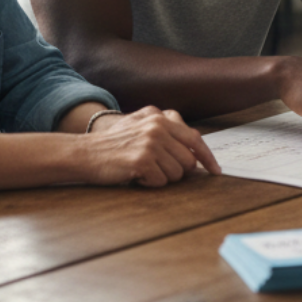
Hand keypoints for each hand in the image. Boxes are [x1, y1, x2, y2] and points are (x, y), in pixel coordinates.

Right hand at [81, 107, 219, 186]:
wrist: (86, 153)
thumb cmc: (114, 143)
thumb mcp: (140, 123)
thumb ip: (166, 127)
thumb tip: (194, 144)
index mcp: (160, 117)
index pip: (194, 138)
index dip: (207, 157)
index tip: (215, 170)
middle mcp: (158, 127)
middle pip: (188, 161)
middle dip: (176, 170)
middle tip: (156, 168)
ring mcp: (151, 144)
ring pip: (177, 174)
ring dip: (162, 177)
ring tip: (143, 169)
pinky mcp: (142, 161)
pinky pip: (161, 182)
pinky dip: (150, 183)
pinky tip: (136, 175)